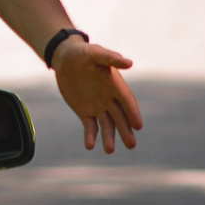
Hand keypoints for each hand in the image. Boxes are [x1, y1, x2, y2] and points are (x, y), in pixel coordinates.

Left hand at [51, 38, 140, 153]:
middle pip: (120, 118)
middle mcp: (110, 99)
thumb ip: (111, 58)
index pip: (127, 102)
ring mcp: (98, 107)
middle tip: (131, 145)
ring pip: (107, 125)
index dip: (133, 113)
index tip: (138, 126)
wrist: (66, 59)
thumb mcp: (96, 53)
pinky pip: (90, 127)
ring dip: (109, 138)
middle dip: (125, 131)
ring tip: (109, 150)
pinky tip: (89, 146)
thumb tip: (129, 63)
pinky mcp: (85, 112)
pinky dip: (90, 136)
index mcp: (116, 86)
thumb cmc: (84, 53)